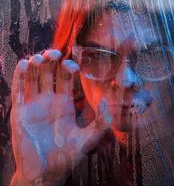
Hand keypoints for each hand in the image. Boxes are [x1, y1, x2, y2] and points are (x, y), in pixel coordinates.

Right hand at [10, 50, 105, 185]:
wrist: (46, 172)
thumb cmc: (67, 156)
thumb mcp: (88, 138)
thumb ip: (101, 121)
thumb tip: (103, 100)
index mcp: (64, 103)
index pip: (65, 77)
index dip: (68, 67)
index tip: (72, 65)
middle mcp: (49, 100)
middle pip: (48, 72)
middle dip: (51, 60)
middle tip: (55, 53)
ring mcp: (33, 104)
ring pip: (33, 77)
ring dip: (35, 64)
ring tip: (40, 58)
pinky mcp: (19, 111)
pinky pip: (18, 90)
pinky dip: (20, 76)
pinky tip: (25, 64)